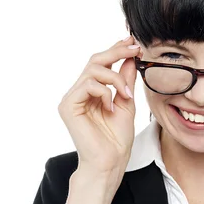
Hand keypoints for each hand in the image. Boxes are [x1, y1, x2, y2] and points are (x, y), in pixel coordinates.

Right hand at [58, 35, 139, 174]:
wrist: (110, 162)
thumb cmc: (117, 139)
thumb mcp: (127, 102)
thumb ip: (126, 80)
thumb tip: (131, 56)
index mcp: (92, 91)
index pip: (101, 63)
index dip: (116, 49)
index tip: (133, 41)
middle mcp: (79, 92)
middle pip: (95, 60)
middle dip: (117, 51)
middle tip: (135, 49)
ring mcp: (72, 98)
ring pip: (92, 69)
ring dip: (115, 78)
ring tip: (127, 94)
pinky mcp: (68, 105)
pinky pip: (87, 85)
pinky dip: (104, 92)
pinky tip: (111, 107)